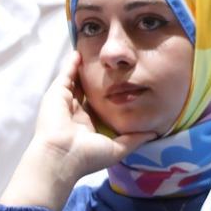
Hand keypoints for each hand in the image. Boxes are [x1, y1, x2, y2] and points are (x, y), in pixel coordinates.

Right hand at [0, 55, 155, 208]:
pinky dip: (71, 64)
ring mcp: (65, 103)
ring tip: (94, 54)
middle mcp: (76, 113)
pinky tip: (79, 53)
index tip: (124, 84)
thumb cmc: (88, 155)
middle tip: (110, 66)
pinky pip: (66, 75)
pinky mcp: (56, 94)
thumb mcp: (118, 149)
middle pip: (88, 91)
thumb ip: (135, 139)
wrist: (62, 157)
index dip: (110, 95)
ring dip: (83, 69)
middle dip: (97, 79)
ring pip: (76, 81)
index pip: (100, 106)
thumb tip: (154, 132)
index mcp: (89, 125)